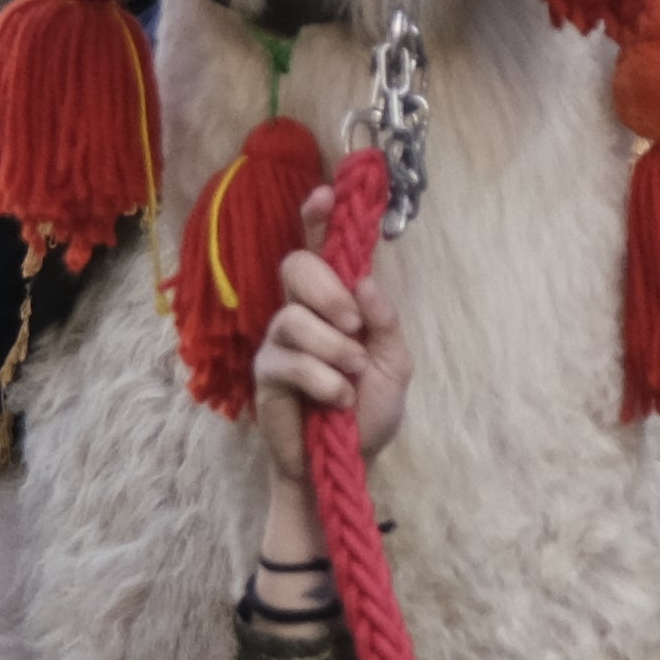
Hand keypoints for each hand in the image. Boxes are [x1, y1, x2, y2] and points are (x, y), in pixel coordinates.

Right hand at [243, 198, 411, 564]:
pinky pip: (288, 360)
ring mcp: (279, 341)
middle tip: (355, 325)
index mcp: (336, 301)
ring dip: (333, 347)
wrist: (346, 465)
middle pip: (295, 266)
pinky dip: (323, 380)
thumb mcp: (394, 364)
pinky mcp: (265, 374)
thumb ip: (384, 322)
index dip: (319, 217)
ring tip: (353, 376)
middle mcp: (302, 311)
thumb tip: (365, 281)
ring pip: (293, 316)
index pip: (320, 248)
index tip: (328, 194)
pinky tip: (338, 400)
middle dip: (328, 290)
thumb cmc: (368, 411)